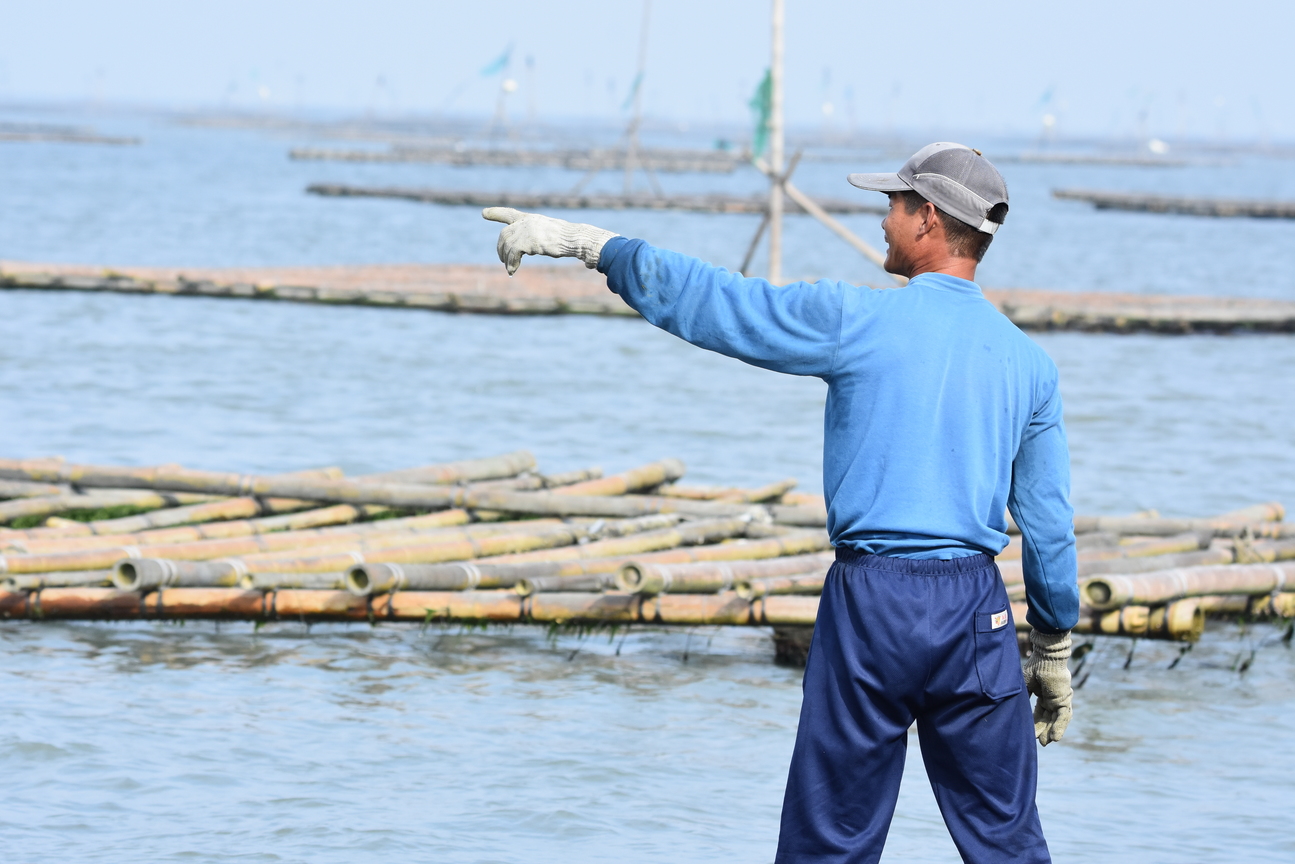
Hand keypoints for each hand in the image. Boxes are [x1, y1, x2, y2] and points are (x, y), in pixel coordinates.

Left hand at [482, 207, 617, 275]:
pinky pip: (512, 254)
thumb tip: (529, 248)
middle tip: (503, 260)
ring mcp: (526, 230)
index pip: (509, 213)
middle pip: (504, 234)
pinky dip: (510, 264)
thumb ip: (535, 237)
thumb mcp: (548, 233)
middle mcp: (526, 222)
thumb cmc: (566, 238)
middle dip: (501, 248)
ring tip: (509, 268)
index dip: (496, 213)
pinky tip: (512, 271)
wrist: (574, 239)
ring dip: (506, 259)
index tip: (483, 213)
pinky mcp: (527, 241)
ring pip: (507, 245)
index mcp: (530, 218)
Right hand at [1022, 628, 1072, 745]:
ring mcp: (1060, 699)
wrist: (1046, 657)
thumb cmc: (1034, 667)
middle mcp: (1052, 698)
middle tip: (1039, 743)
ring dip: (1051, 731)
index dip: (1035, 723)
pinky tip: (1055, 738)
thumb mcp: (1025, 685)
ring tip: (1045, 743)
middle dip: (1043, 730)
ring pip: (1056, 719)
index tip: (1030, 734)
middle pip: (1048, 718)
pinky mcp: (1064, 699)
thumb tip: (1013, 708)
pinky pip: (1064, 716)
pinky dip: (1060, 727)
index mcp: (1043, 694)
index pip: (1039, 712)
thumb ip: (1022, 697)